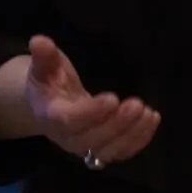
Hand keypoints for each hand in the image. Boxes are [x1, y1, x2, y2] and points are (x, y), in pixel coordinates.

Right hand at [24, 35, 159, 167]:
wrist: (48, 105)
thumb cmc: (48, 82)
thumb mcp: (43, 66)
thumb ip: (43, 55)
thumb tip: (39, 41)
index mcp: (51, 116)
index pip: (70, 120)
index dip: (91, 112)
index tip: (113, 98)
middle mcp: (67, 138)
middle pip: (92, 139)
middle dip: (117, 124)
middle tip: (136, 104)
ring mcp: (86, 147)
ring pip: (109, 150)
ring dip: (132, 134)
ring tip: (148, 113)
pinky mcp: (102, 149)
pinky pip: (121, 151)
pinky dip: (139, 140)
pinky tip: (152, 120)